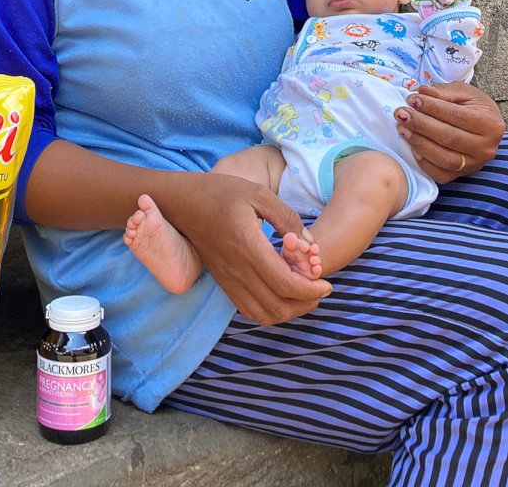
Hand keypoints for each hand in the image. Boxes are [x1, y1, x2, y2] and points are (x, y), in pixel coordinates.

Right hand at [171, 173, 331, 325]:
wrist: (181, 203)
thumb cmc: (220, 193)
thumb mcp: (258, 193)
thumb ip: (287, 218)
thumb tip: (308, 244)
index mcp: (247, 245)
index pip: (285, 284)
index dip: (312, 289)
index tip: (326, 282)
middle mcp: (236, 269)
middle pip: (278, 306)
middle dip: (306, 303)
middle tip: (318, 288)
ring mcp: (227, 279)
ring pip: (264, 314)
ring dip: (289, 310)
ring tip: (302, 292)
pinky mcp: (223, 282)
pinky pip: (248, 310)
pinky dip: (270, 309)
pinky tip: (279, 291)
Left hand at [395, 82, 504, 181]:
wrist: (482, 127)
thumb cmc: (471, 107)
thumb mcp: (463, 93)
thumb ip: (443, 92)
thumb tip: (422, 92)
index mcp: (489, 124)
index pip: (457, 116)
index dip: (432, 108)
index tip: (412, 99)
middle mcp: (484, 148)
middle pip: (448, 138)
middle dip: (420, 124)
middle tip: (400, 113)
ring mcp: (473, 165)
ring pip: (443, 158)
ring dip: (418, 142)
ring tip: (402, 128)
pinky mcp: (460, 176)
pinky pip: (438, 174)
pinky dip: (422, 160)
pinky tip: (411, 145)